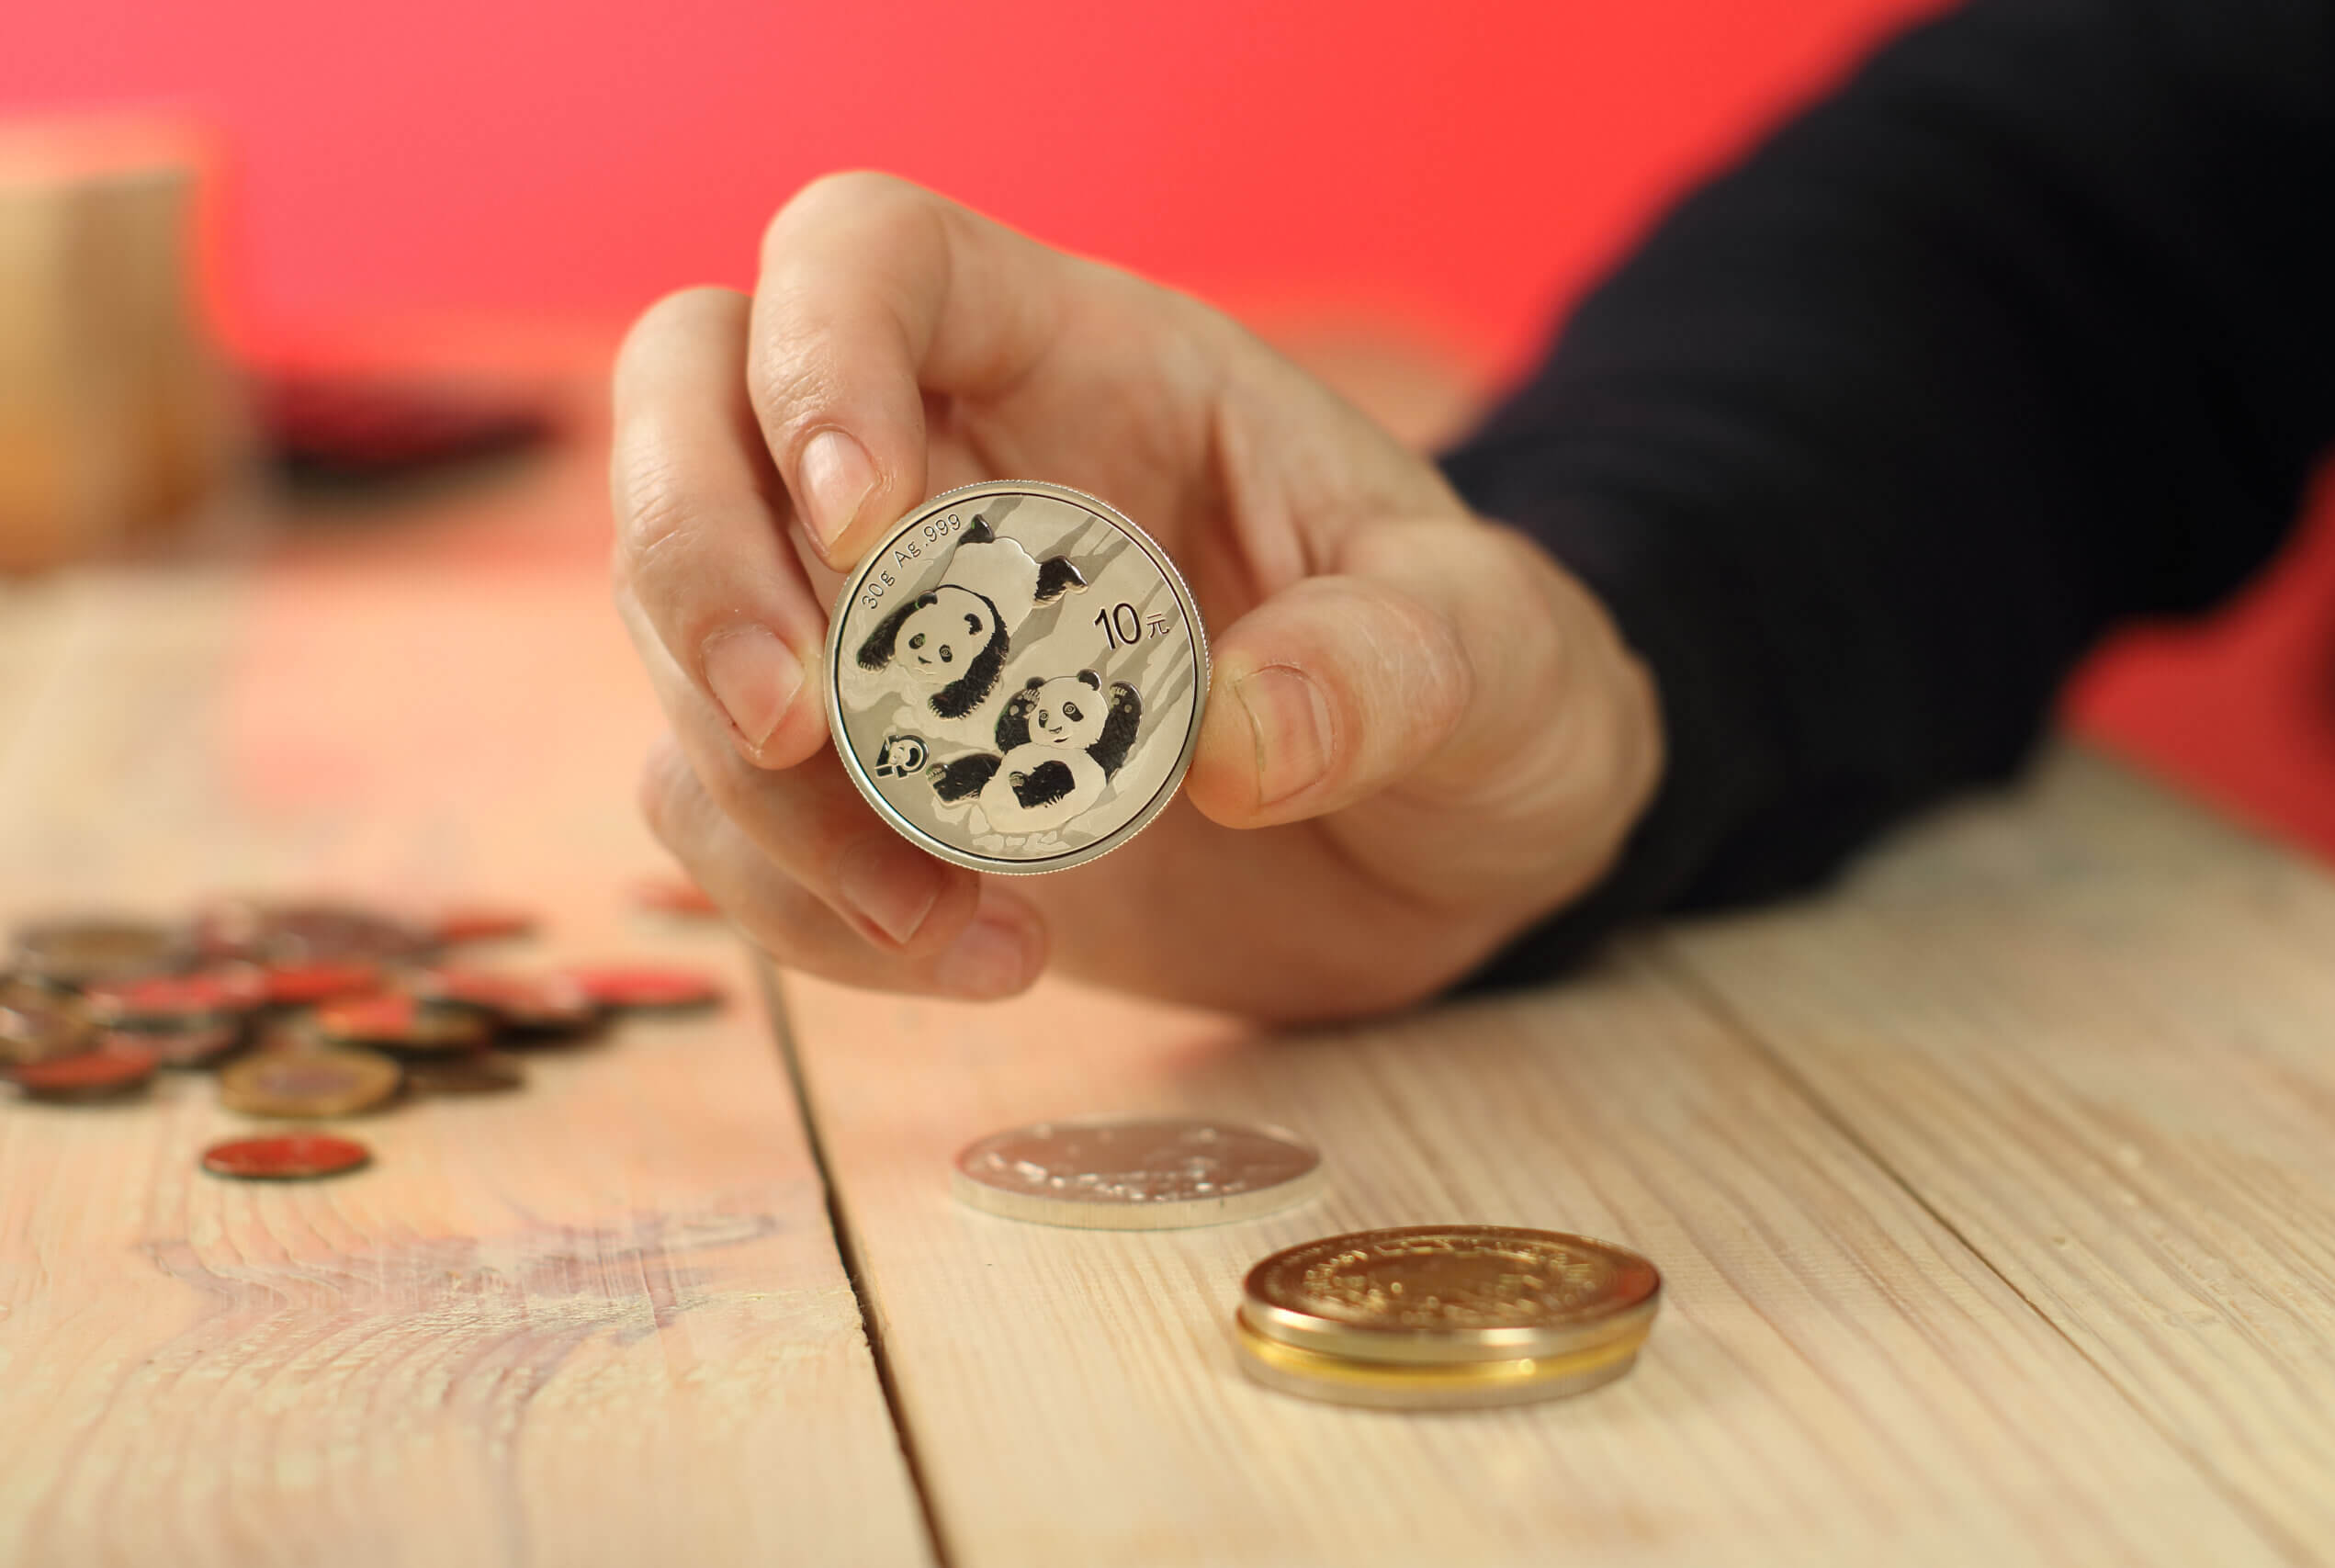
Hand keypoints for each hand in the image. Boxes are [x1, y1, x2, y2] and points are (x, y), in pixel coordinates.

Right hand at [611, 173, 1660, 1022]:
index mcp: (1084, 363)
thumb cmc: (1477, 692)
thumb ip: (1391, 668)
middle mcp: (947, 470)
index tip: (874, 526)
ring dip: (763, 795)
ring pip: (687, 641)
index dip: (820, 356)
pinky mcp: (875, 789)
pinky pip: (732, 816)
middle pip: (690, 409)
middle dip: (692, 560)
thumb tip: (1233, 743)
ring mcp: (888, 632)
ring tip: (953, 920)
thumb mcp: (1491, 657)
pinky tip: (978, 958)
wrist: (1450, 848)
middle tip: (791, 726)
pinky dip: (800, 904)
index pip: (868, 256)